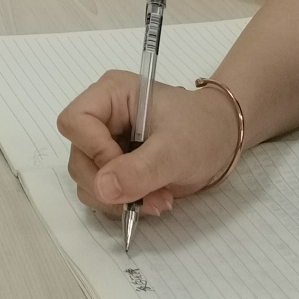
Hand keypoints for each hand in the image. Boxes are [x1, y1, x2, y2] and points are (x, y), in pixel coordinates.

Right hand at [59, 71, 242, 217]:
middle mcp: (102, 117)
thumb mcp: (176, 150)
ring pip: (87, 181)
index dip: (94, 150)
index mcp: (111, 94)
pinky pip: (102, 193)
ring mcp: (106, 144)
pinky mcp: (114, 167)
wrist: (223, 139)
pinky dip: (124, 205)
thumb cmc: (203, 129)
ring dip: (119, 200)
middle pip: (78, 157)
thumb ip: (139, 169)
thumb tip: (102, 189)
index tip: (125, 170)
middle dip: (110, 185)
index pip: (75, 122)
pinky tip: (154, 200)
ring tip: (158, 200)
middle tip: (149, 198)